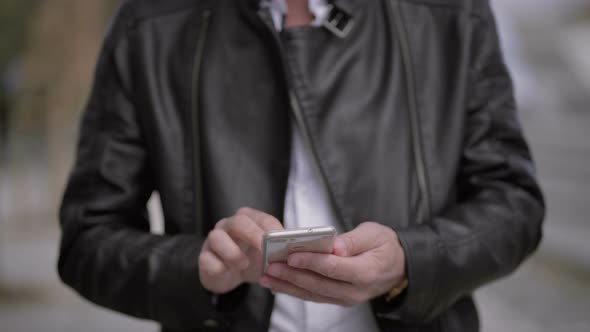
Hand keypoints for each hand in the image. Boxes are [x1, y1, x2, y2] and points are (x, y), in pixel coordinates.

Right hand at [199, 207, 282, 293]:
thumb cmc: (251, 260)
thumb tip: (292, 257)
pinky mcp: (204, 257)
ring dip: (233, 253)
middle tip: (264, 249)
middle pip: (238, 222)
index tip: (282, 242)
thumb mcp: (267, 256)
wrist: (230, 276)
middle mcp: (229, 225)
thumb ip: (278, 253)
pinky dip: (219, 267)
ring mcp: (214, 240)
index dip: (272, 230)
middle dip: (253, 235)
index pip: (262, 218)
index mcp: (249, 220)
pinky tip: (227, 272)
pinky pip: (207, 259)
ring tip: (243, 265)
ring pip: (217, 237)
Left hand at [259, 222, 405, 305]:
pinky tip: (278, 285)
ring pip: (313, 294)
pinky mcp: (338, 299)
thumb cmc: (385, 245)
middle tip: (270, 267)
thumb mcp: (374, 234)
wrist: (398, 266)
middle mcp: (355, 291)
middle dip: (291, 275)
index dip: (310, 262)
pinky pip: (314, 296)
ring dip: (288, 286)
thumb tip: (334, 247)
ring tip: (267, 278)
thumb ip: (353, 241)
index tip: (291, 256)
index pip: (333, 268)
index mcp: (365, 272)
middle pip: (318, 284)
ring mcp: (346, 298)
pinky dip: (295, 290)